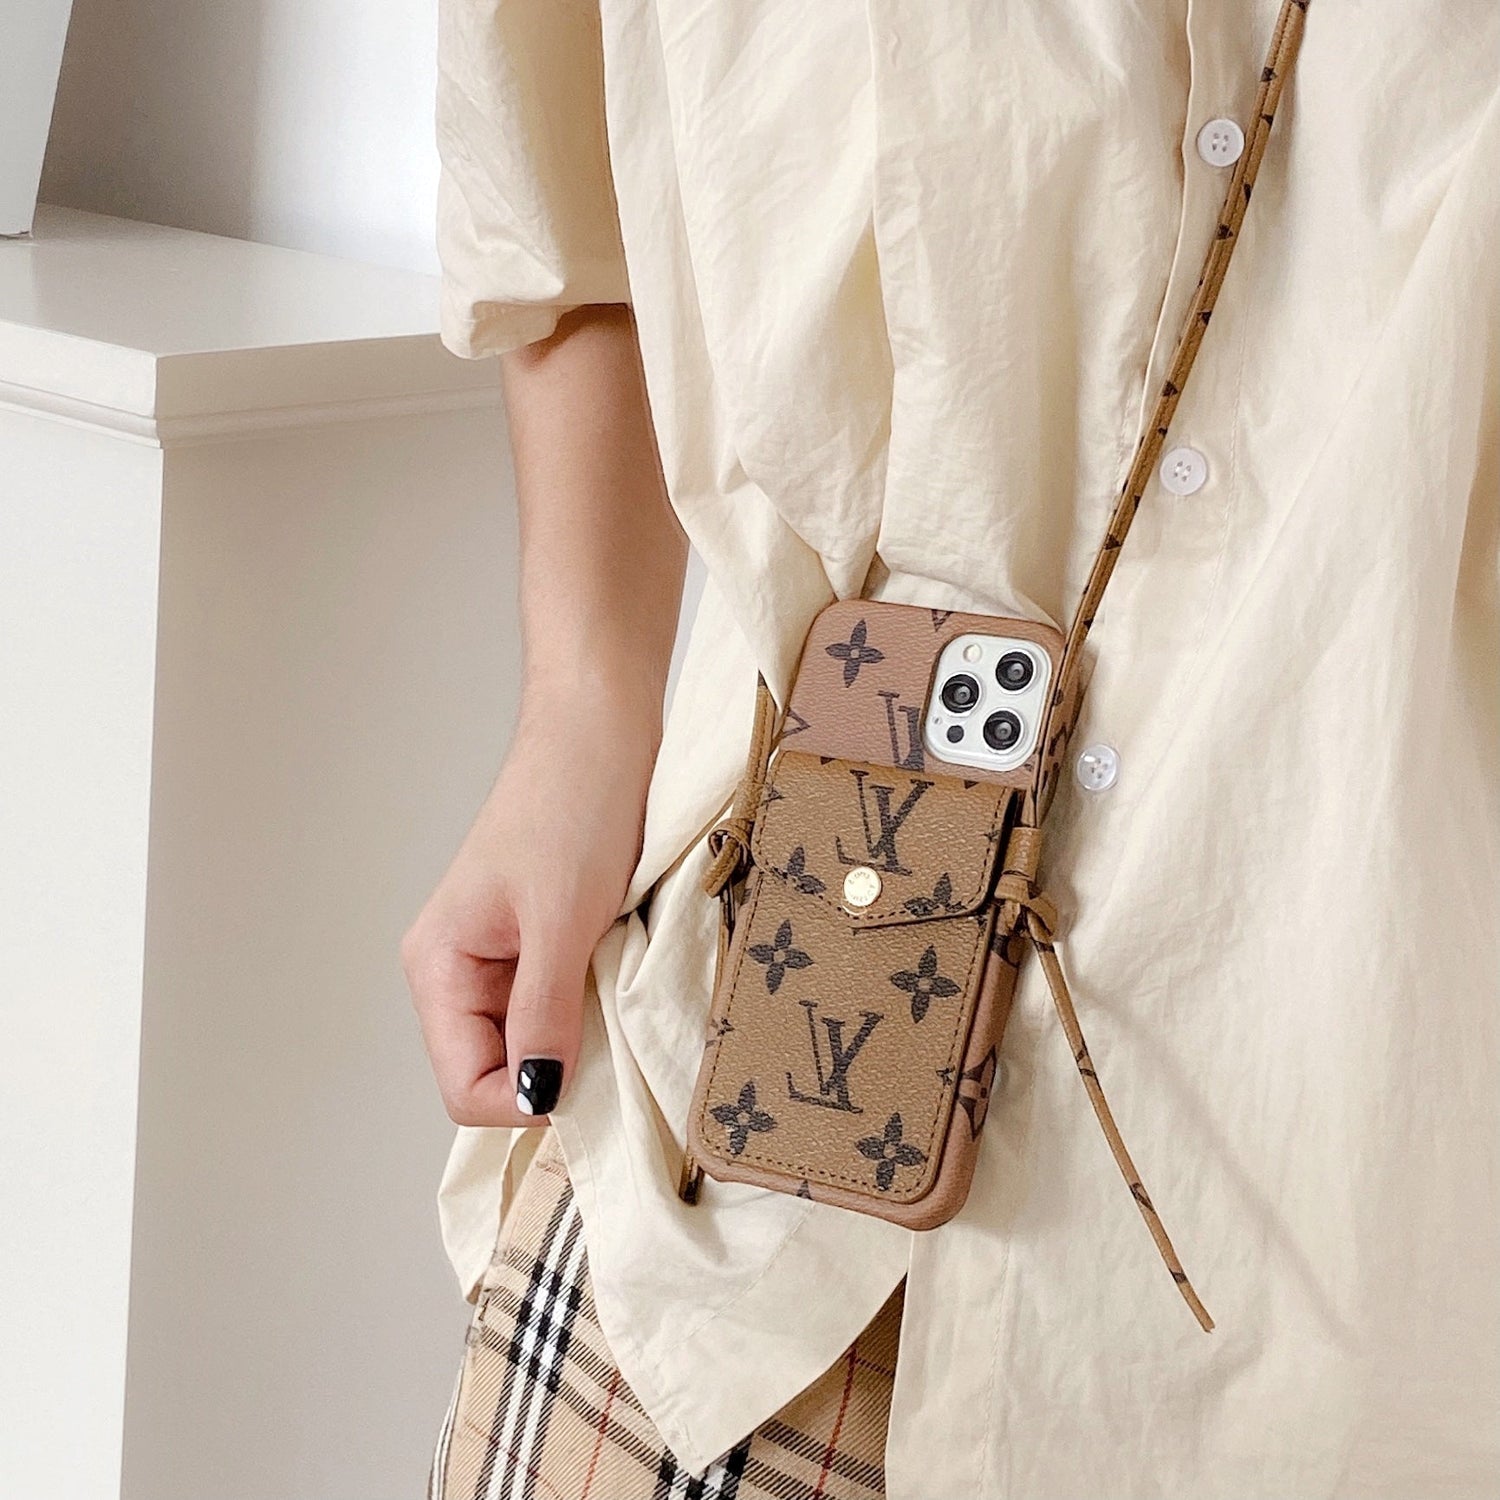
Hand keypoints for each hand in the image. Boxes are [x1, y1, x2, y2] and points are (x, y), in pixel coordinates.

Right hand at [401, 685, 656, 1126]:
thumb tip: (535, 1097)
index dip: (524, 1096)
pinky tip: (618, 970)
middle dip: (556, 1065)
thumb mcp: (561, 920)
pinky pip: (560, 1004)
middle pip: (497, 1071)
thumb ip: (542, 1015)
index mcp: (438, 966)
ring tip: (614, 984)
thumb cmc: (573, 804)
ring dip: (579, 1032)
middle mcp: (458, 969)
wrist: (602, 729)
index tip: (587, 1070)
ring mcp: (501, 955)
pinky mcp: (542, 940)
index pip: (464, 1086)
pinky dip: (592, 1002)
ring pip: (535, 1040)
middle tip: (610, 1024)